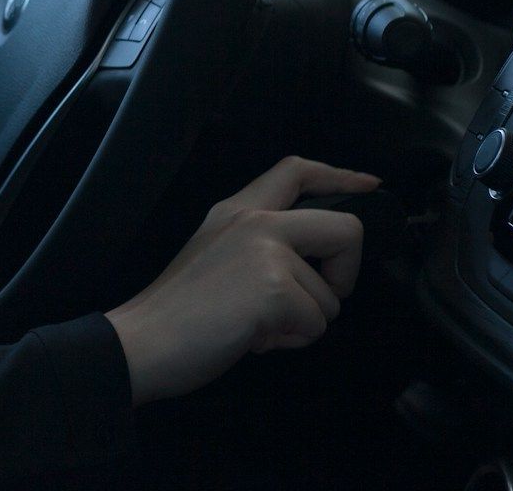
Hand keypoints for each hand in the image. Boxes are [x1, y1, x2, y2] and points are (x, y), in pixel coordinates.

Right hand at [103, 156, 379, 405]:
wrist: (144, 340)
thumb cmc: (176, 311)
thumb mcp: (216, 253)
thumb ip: (259, 246)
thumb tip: (306, 269)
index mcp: (237, 210)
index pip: (297, 171)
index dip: (341, 177)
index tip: (368, 185)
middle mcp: (254, 221)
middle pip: (345, 229)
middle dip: (344, 274)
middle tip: (315, 297)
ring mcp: (266, 250)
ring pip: (330, 296)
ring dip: (303, 322)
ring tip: (258, 325)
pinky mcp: (275, 288)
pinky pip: (316, 324)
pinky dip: (291, 341)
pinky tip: (255, 338)